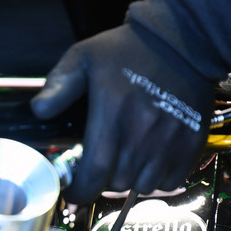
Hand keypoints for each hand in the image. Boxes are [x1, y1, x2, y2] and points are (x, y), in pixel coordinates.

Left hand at [31, 24, 214, 203]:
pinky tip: (149, 160)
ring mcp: (170, 140)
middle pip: (116, 184)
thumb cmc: (128, 50)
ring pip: (143, 186)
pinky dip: (158, 179)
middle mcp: (142, 132)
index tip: (73, 192)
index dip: (80, 191)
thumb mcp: (83, 58)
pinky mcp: (192, 143)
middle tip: (99, 167)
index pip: (94, 173)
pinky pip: (171, 182)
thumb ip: (59, 86)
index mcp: (113, 114)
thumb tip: (39, 111)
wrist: (183, 39)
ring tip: (124, 161)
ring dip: (130, 181)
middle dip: (102, 182)